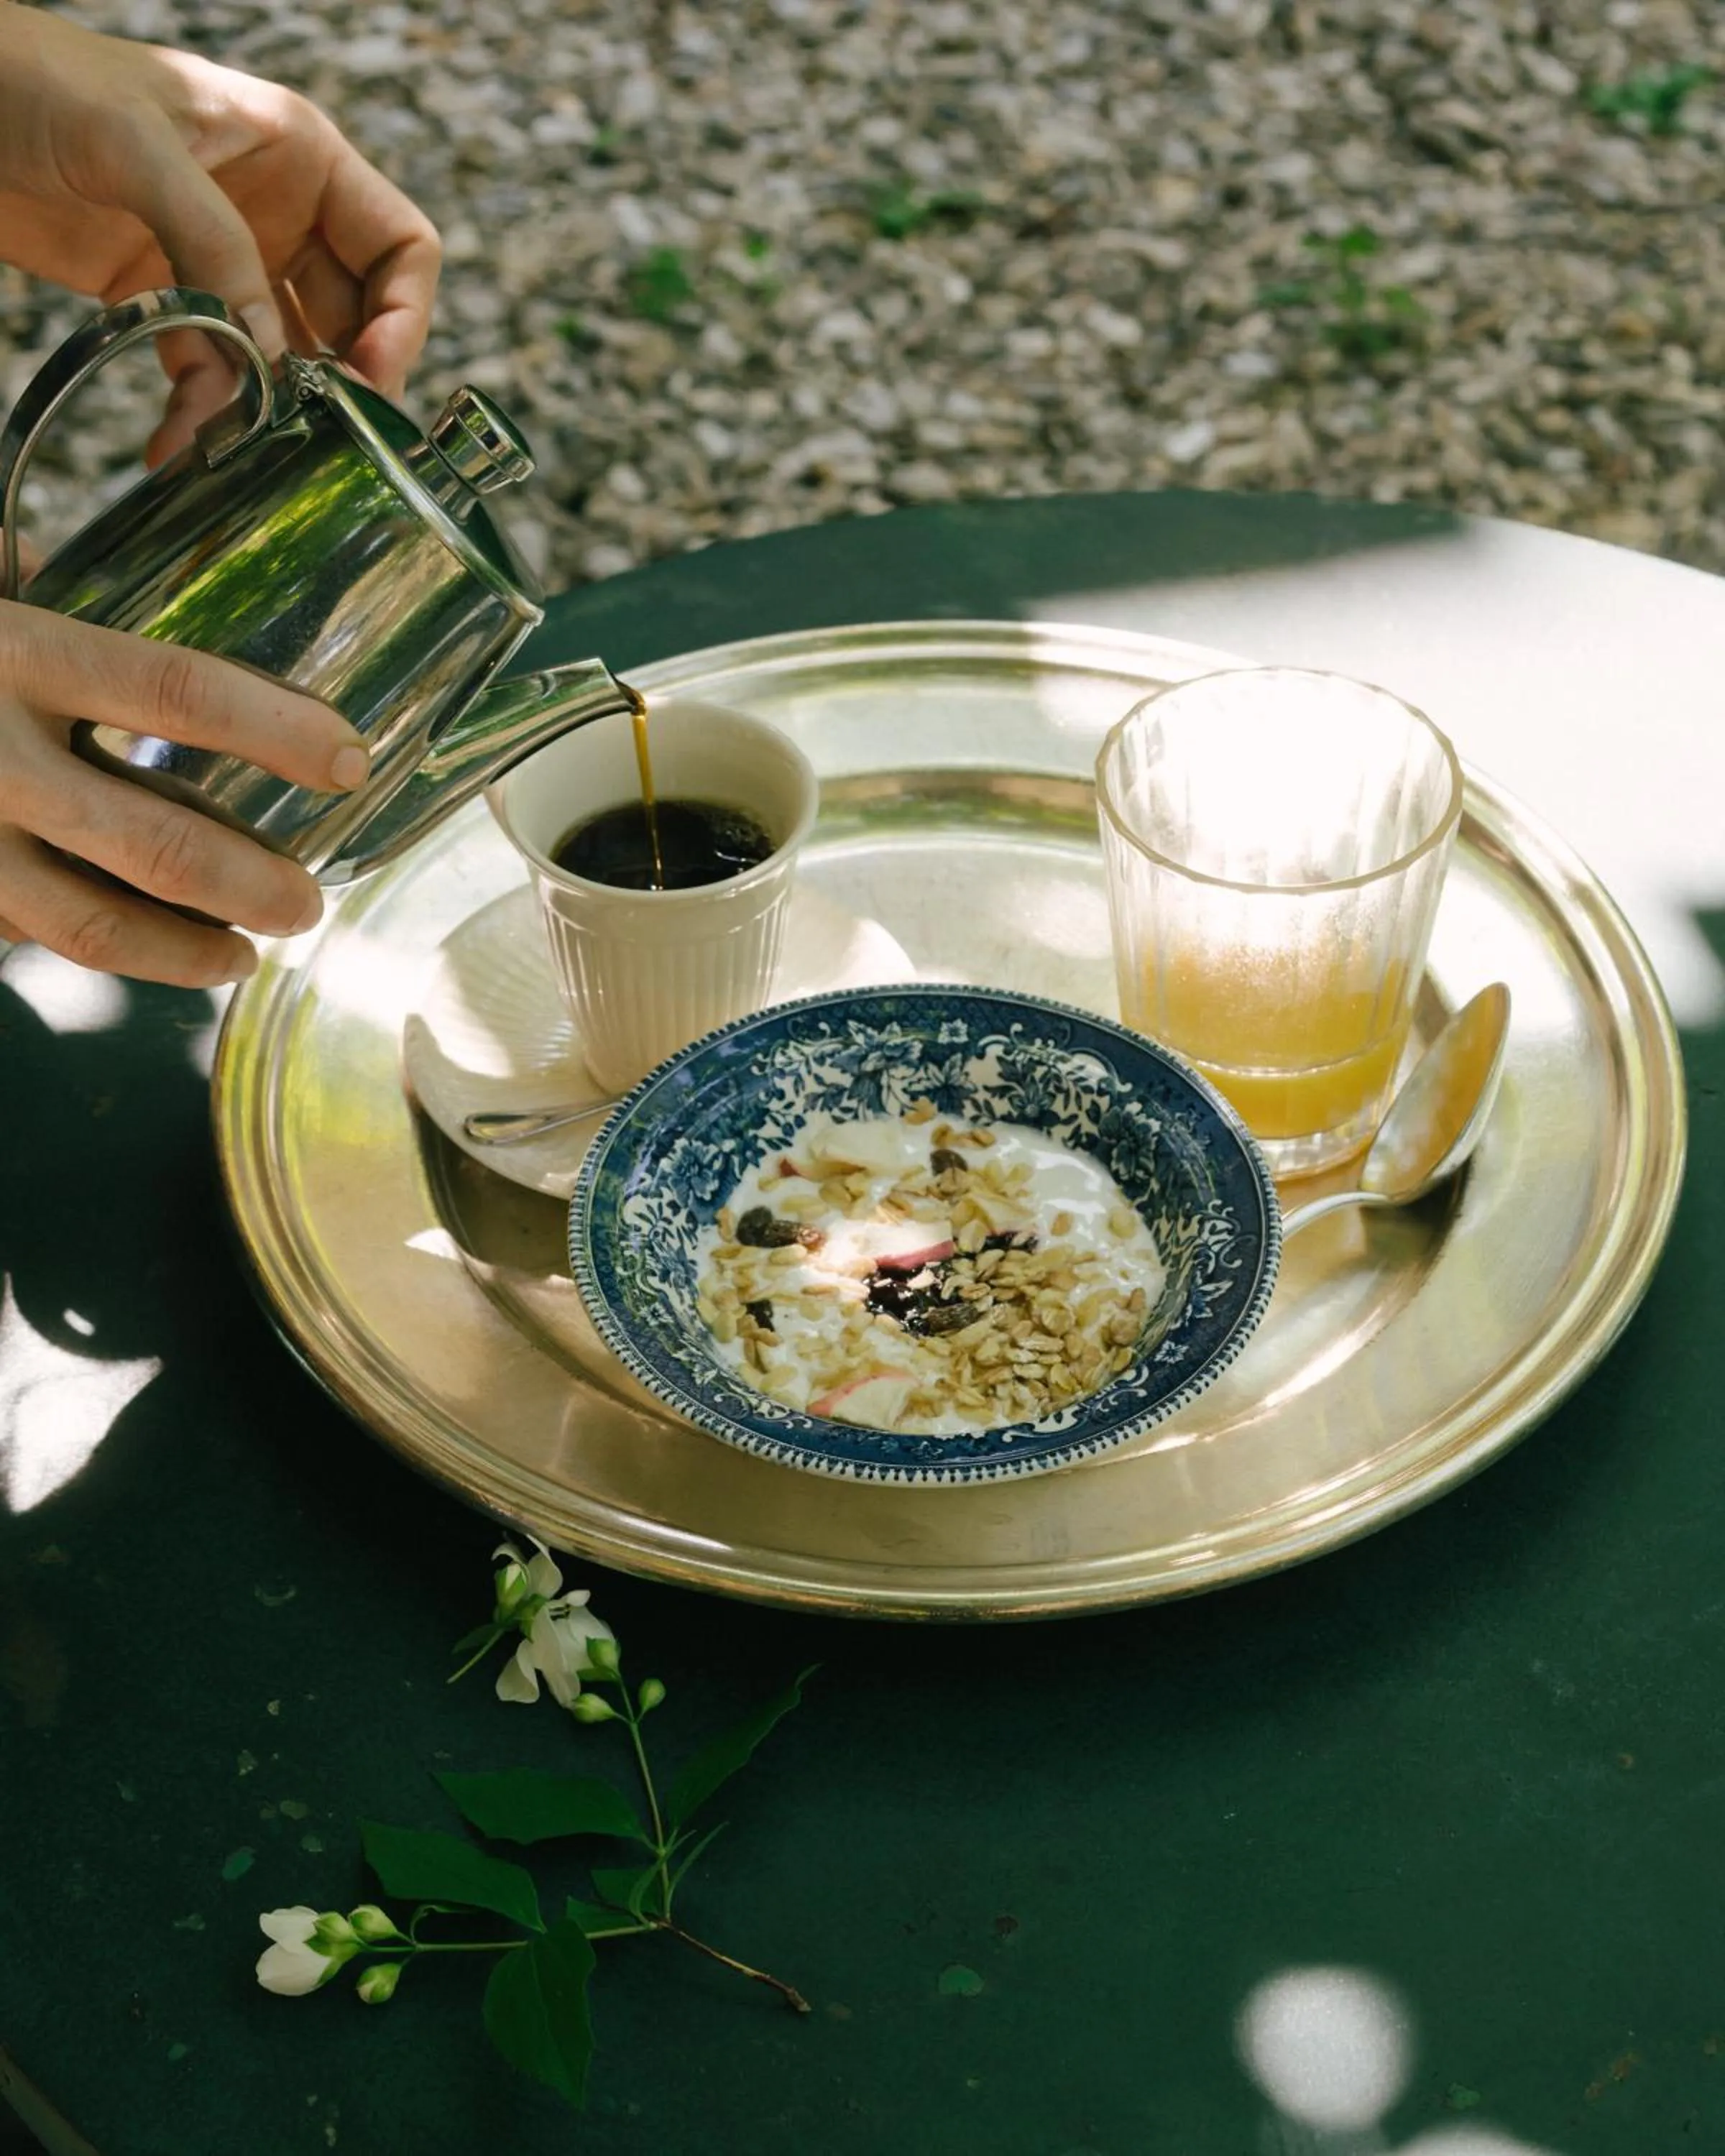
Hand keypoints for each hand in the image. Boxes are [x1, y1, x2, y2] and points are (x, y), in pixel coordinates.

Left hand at [0, 3, 439, 461]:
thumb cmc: (39, 78)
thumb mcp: (134, 144)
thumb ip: (212, 242)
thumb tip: (273, 353)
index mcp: (299, 155)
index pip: (401, 248)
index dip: (404, 319)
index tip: (372, 380)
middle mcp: (277, 211)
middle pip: (352, 317)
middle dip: (340, 381)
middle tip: (322, 439)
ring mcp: (224, 259)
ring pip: (283, 356)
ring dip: (266, 408)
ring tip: (234, 447)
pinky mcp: (167, 296)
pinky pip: (209, 370)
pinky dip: (201, 414)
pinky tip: (177, 447)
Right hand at [0, 601, 368, 987]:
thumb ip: (50, 590)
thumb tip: (137, 544)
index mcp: (19, 655)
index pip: (179, 693)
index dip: (278, 732)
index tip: (350, 760)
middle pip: (158, 844)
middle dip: (252, 886)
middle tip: (308, 904)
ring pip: (93, 925)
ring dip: (185, 954)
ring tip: (243, 957)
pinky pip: (34, 933)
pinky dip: (104, 946)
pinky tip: (148, 947)